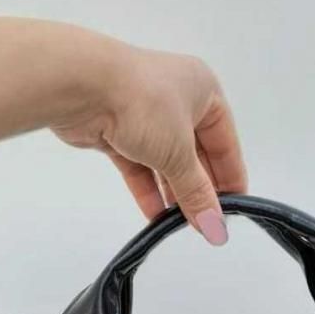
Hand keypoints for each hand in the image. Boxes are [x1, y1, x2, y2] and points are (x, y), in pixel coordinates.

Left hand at [52, 41, 246, 244]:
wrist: (80, 84)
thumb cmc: (144, 104)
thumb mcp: (180, 153)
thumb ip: (198, 193)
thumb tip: (216, 229)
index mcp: (204, 91)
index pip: (226, 142)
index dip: (231, 177)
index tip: (234, 210)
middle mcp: (177, 99)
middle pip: (196, 154)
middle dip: (200, 189)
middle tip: (207, 224)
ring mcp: (146, 114)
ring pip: (166, 161)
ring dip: (174, 193)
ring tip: (181, 226)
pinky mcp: (118, 129)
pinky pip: (139, 165)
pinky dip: (148, 189)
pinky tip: (155, 216)